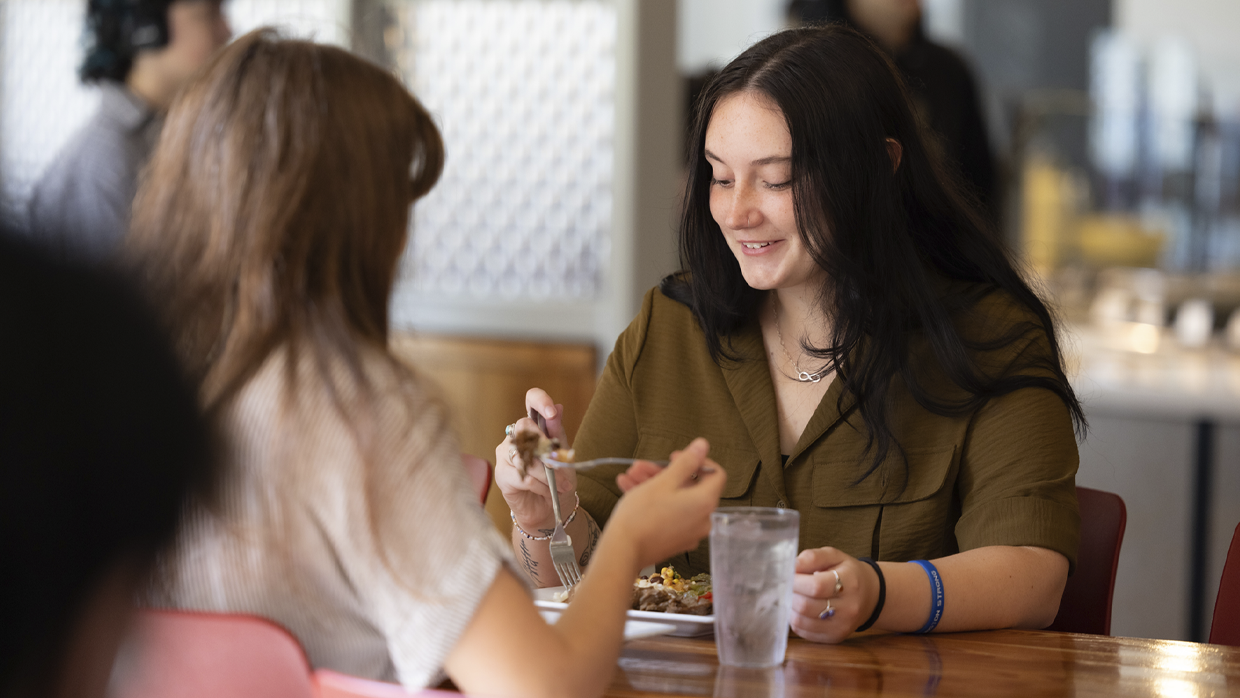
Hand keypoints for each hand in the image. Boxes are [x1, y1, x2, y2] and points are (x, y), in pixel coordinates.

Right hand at [494, 389, 574, 530]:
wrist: (549, 509)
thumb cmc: (556, 480)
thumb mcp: (564, 457)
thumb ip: (558, 434)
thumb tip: (559, 407)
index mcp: (534, 426)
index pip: (531, 400)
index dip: (540, 401)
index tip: (551, 413)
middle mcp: (516, 435)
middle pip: (524, 426)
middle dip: (545, 447)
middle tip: (561, 466)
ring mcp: (505, 453)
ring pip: (525, 455)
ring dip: (547, 473)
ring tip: (561, 485)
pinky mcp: (502, 473)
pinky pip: (523, 475)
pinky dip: (540, 485)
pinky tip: (547, 491)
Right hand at [606, 438, 725, 567]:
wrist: (622, 551)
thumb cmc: (642, 514)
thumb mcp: (663, 482)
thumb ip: (686, 462)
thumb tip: (703, 446)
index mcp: (705, 502)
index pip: (716, 474)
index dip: (697, 460)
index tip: (674, 457)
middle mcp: (702, 519)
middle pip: (690, 487)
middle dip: (663, 472)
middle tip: (642, 466)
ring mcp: (688, 532)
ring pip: (675, 499)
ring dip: (653, 484)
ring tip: (629, 476)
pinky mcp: (674, 540)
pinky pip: (669, 514)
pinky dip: (653, 501)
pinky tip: (628, 489)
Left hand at [789, 547, 879, 642]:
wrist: (870, 596)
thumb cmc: (847, 573)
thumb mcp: (834, 556)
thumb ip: (812, 557)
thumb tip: (792, 566)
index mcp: (850, 583)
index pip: (816, 586)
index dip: (795, 581)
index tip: (786, 575)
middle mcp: (848, 608)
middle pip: (806, 606)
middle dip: (789, 594)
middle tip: (786, 586)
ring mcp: (841, 626)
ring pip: (801, 622)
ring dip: (789, 608)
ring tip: (792, 596)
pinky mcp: (834, 638)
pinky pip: (804, 632)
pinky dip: (795, 620)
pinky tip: (799, 609)